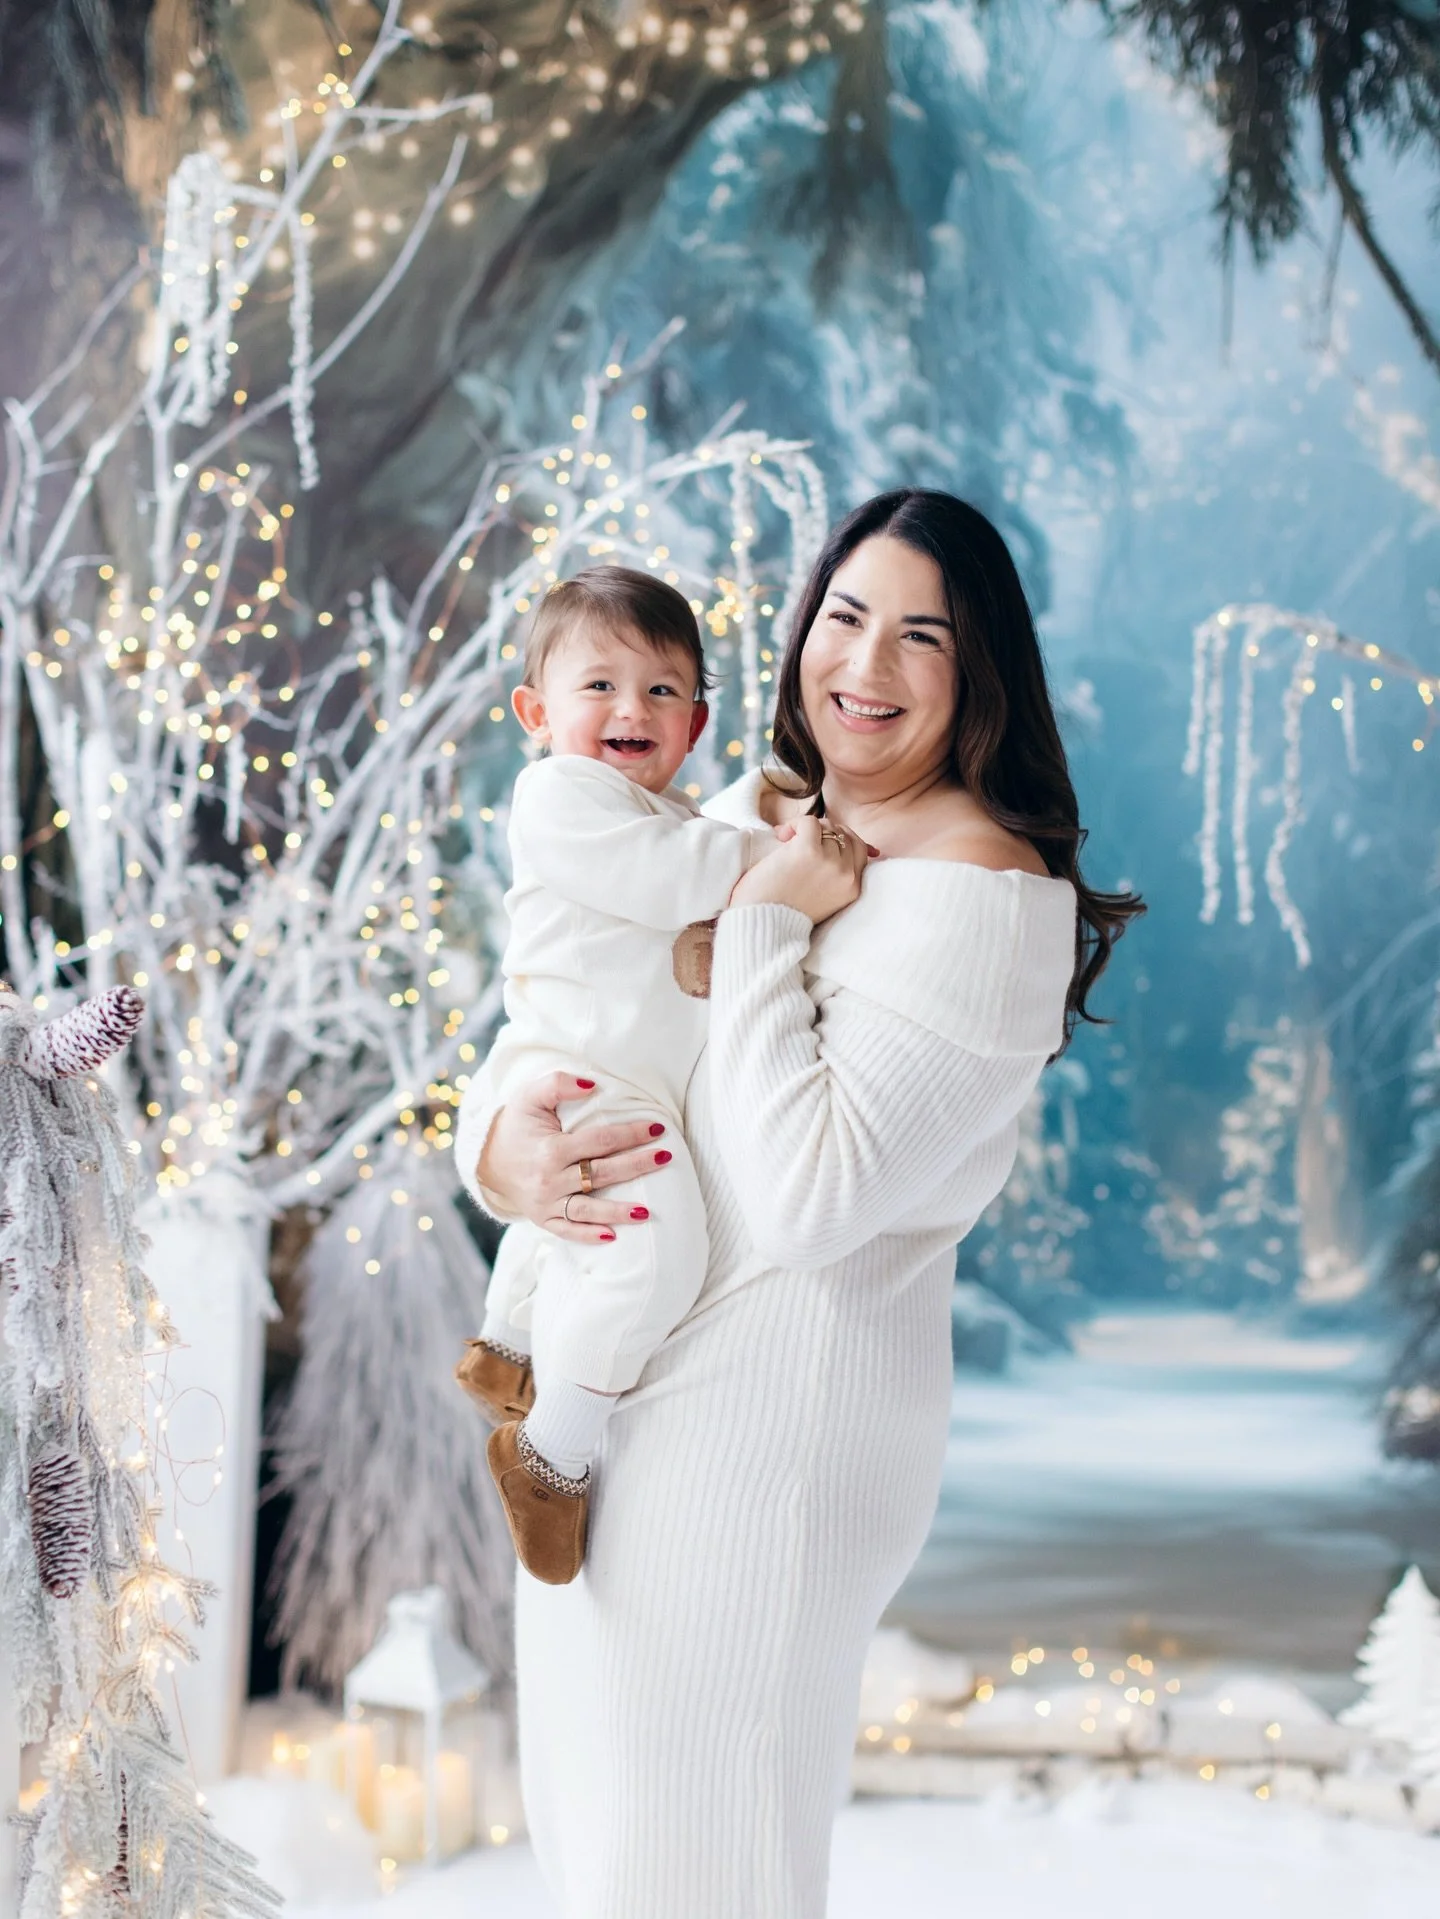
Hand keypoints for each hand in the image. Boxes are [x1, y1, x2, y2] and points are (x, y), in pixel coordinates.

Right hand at [476, 1072, 673, 1244]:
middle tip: (666, 1157)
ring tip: (647, 1212)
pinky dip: (588, 1236)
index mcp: (551, 1149)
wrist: (487, 1158)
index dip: (631, 1134)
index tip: (658, 1129)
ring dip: (619, 1211)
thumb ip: (558, 1083)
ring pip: (589, 1209)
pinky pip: (568, 1230)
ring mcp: (547, 1203)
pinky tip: (613, 1237)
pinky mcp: (543, 1219)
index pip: (601, 1141)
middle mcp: (550, 1179)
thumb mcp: (530, 1096)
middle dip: (637, 1165)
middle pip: (602, 1173)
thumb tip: (593, 1086)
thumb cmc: (516, 1124)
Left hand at [727, 815, 868, 922]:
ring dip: (807, 828)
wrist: (762, 924)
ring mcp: (830, 862)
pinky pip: (809, 822)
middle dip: (824, 832)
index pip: (859, 849)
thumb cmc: (785, 911)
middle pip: (845, 834)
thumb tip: (873, 850)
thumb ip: (843, 876)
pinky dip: (795, 824)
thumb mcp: (828, 898)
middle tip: (800, 841)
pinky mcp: (808, 851)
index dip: (838, 840)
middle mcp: (846, 875)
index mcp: (853, 888)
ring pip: (828, 827)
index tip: (817, 845)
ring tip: (787, 840)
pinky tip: (782, 836)